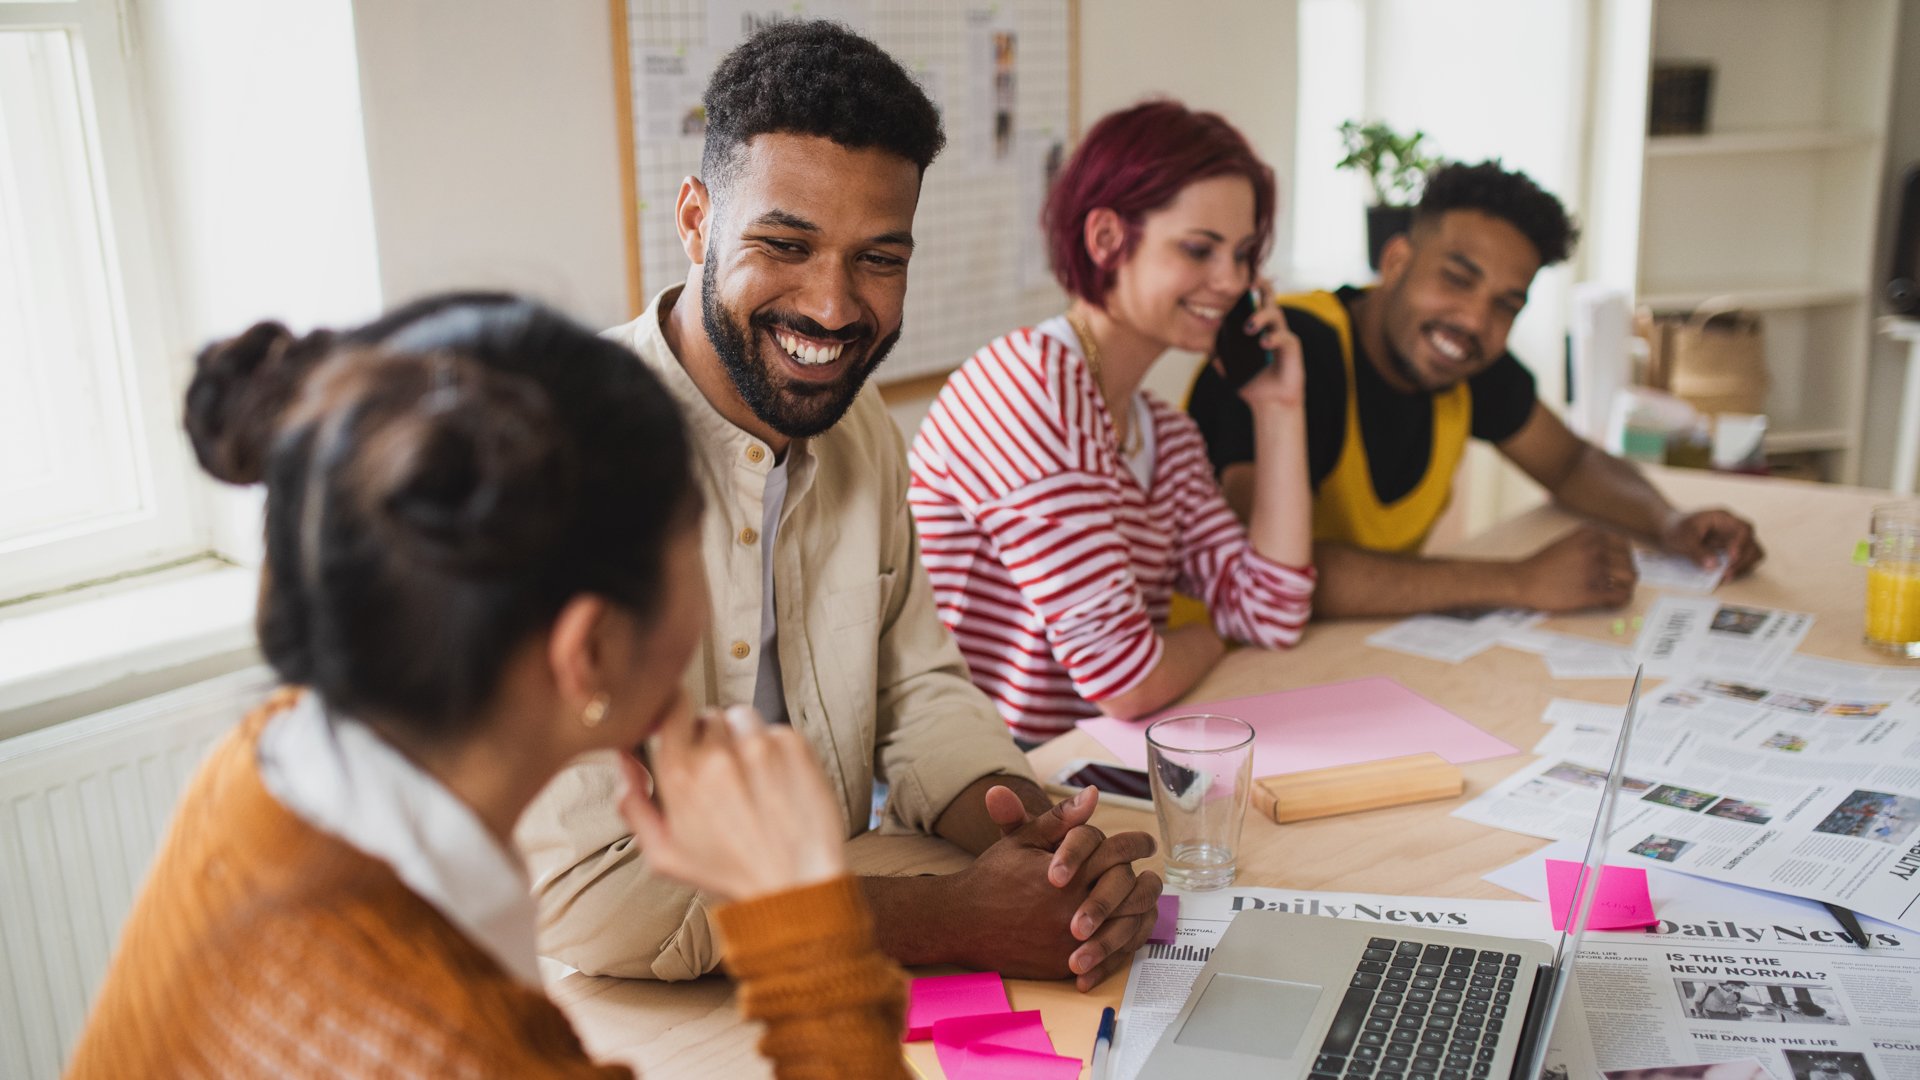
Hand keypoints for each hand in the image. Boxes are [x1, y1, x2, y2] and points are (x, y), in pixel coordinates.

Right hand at [616, 705, 845, 903]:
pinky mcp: (793, 746)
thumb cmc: (731, 872)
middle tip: (722, 776)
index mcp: (680, 775)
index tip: (680, 723)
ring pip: (741, 717)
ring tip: (750, 779)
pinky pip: (776, 729)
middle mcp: (718, 754)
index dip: (675, 713)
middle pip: (708, 715)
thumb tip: (623, 762)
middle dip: (711, 740)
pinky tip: (775, 783)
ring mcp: (759, 746)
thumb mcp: (664, 853)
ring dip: (742, 739)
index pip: (671, 706)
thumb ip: (633, 805)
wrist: (796, 883)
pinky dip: (775, 750)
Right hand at [954, 786, 1161, 989]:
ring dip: (1140, 912)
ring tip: (1143, 902)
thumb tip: (1094, 794)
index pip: (1119, 853)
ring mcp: (1072, 939)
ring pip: (1127, 926)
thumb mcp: (1022, 839)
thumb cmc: (991, 877)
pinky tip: (1127, 931)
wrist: (960, 922)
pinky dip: (1125, 943)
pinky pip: (1110, 957)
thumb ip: (1061, 819)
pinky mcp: (1065, 963)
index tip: (1146, 842)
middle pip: (1131, 890)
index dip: (1138, 843)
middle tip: (1152, 876)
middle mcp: (1075, 906)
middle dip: (1146, 881)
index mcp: (1070, 872)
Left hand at [1221, 279, 1304, 411]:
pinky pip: (1284, 337)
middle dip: (1261, 286)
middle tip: (1249, 284)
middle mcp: (1271, 326)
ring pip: (1275, 314)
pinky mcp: (1292, 348)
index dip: (1248, 286)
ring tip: (1248, 327)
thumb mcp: (1229, 366)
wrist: (1270, 403)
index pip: (1253, 299)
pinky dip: (1273, 338)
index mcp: (1257, 326)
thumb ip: (1218, 354)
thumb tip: (1201, 344)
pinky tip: (1264, 343)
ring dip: (1261, 316)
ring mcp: (1283, 335)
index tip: (1237, 276)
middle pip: (1269, 297)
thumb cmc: (1252, 382)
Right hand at [1517, 526, 1636, 610]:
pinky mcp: (1591, 592)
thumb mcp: (1569, 541)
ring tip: (1613, 593)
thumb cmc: (1544, 564)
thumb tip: (1617, 556)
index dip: (1623, 558)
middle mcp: (1596, 549)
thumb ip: (1592, 543)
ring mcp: (1594, 570)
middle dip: (1624, 575)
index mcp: (1591, 534)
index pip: (1624, 545)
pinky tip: (1610, 602)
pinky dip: (1620, 601)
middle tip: (1614, 583)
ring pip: (1630, 579)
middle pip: (1629, 563)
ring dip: (1625, 587)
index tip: (1615, 567)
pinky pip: (1621, 596)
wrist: (1522, 580)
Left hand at [1660, 508, 1762, 577]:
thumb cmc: (1676, 529)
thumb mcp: (1682, 539)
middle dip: (1742, 561)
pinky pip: (1742, 562)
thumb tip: (1713, 565)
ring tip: (1725, 577)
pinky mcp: (1730, 552)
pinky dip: (1737, 570)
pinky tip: (1723, 576)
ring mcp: (1733, 541)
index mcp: (1723, 518)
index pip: (1743, 529)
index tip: (1731, 558)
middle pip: (1752, 543)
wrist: (1669, 531)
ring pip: (1752, 554)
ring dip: (1742, 567)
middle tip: (1726, 574)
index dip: (1741, 545)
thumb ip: (1697, 551)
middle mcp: (1732, 529)